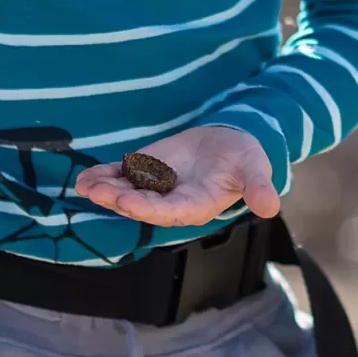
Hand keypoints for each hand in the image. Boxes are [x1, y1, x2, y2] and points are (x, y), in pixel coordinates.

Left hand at [74, 125, 279, 227]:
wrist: (231, 144)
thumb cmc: (245, 160)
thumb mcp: (256, 169)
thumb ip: (258, 188)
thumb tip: (272, 207)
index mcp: (197, 206)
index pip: (170, 212)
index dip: (148, 208)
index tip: (128, 202)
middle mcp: (172, 202)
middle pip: (143, 205)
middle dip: (120, 199)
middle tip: (99, 192)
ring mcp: (156, 187)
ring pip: (127, 192)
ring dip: (106, 189)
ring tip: (85, 185)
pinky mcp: (146, 171)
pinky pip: (122, 176)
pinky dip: (104, 175)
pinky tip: (86, 177)